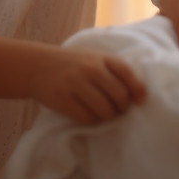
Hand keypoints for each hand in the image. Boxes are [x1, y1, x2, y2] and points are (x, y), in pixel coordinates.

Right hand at [28, 46, 145, 124]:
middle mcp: (89, 68)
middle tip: (120, 111)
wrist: (37, 66)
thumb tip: (137, 94)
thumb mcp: (92, 58)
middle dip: (123, 108)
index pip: (126, 72)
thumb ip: (112, 70)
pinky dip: (94, 121)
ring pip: (104, 109)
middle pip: (118, 95)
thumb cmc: (72, 64)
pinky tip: (92, 116)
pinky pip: (87, 118)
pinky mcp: (62, 99)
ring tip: (107, 115)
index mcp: (100, 57)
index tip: (141, 101)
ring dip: (110, 116)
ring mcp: (75, 84)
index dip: (138, 88)